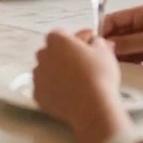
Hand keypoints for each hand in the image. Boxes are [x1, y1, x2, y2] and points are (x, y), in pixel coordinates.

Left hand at [33, 28, 128, 142]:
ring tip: (75, 82)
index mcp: (56, 40)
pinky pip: (45, 88)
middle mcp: (42, 55)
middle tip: (81, 64)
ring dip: (57, 72)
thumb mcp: (104, 52)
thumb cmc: (99, 75)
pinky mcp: (38, 95)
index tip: (89, 46)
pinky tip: (67, 95)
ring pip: (46, 70)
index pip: (62, 34)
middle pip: (51, 51)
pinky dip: (53, 90)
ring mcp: (38, 76)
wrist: (92, 108)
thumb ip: (97, 42)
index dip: (76, 40)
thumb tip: (96, 41)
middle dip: (63, 55)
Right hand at [101, 4, 142, 69]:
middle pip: (119, 33)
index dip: (103, 29)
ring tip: (109, 66)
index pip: (115, 19)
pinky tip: (121, 70)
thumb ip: (129, 42)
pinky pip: (134, 56)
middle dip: (111, 44)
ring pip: (126, 46)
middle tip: (100, 58)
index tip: (94, 43)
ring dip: (119, 55)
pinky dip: (128, 62)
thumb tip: (107, 44)